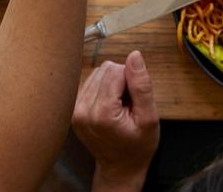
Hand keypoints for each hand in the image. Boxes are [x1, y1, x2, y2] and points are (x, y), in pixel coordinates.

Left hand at [72, 51, 159, 189]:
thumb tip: (134, 56)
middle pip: (105, 69)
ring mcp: (75, 110)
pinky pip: (90, 81)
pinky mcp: (73, 108)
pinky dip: (103, 89)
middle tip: (128, 104)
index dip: (132, 80)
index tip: (135, 101)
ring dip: (112, 84)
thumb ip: (141, 86)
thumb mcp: (149, 118)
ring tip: (120, 106)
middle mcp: (83, 110)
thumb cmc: (138, 146)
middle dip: (122, 81)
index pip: (116, 70)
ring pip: (97, 73)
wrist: (121, 167)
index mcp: (101, 113)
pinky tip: (110, 105)